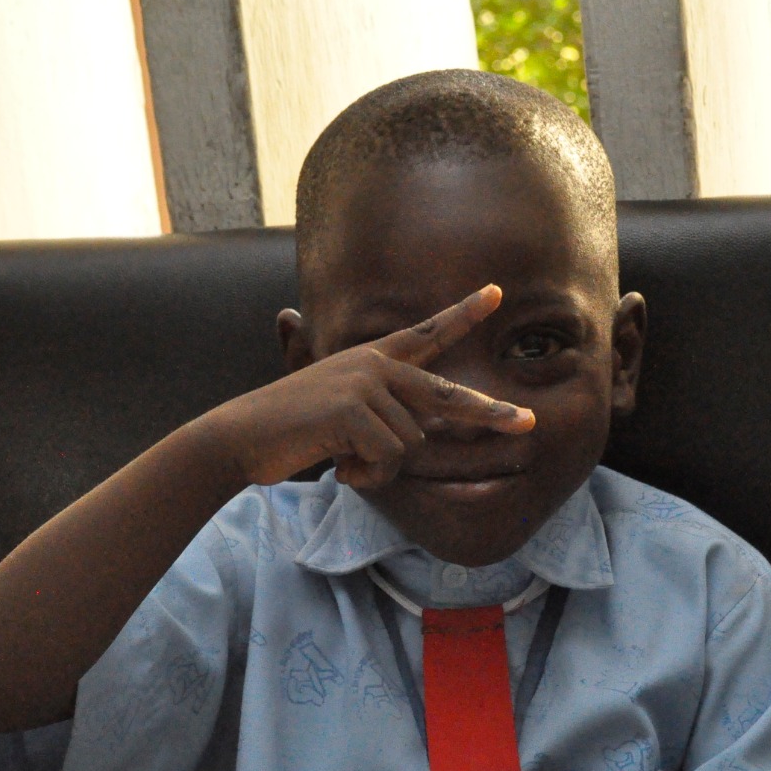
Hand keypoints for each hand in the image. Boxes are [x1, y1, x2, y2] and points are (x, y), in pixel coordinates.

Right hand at [201, 285, 534, 487]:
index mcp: (374, 359)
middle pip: (447, 397)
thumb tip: (417, 438)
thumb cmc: (292, 433)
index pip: (427, 332)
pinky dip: (368, 476)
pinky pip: (389, 459)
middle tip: (529, 424)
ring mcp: (365, 383)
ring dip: (381, 468)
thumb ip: (380, 415)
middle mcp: (375, 365)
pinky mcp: (353, 410)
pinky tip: (338, 467)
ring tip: (344, 459)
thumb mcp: (342, 416)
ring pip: (410, 445)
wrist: (241, 437)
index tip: (497, 294)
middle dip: (491, 415)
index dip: (463, 313)